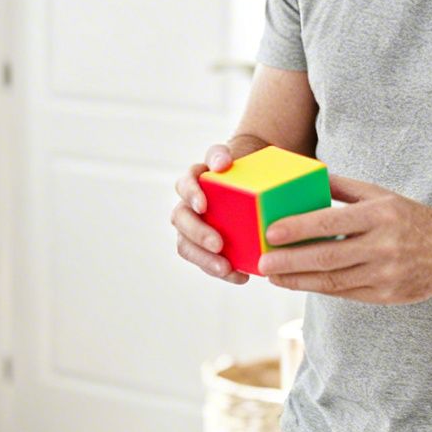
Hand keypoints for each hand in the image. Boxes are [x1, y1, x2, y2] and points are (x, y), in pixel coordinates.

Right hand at [171, 144, 249, 284]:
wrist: (250, 185)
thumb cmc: (240, 169)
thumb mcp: (234, 156)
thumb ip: (222, 155)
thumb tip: (220, 164)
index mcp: (194, 182)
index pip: (185, 184)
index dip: (191, 194)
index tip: (203, 205)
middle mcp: (188, 206)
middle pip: (181, 219)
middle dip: (197, 233)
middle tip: (218, 244)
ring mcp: (193, 228)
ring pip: (186, 245)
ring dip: (204, 259)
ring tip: (226, 269)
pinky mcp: (205, 247)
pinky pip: (205, 262)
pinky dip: (222, 271)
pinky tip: (241, 276)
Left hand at [255, 173, 431, 303]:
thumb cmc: (410, 218)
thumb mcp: (381, 195)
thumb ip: (344, 188)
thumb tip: (306, 179)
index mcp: (380, 215)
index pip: (332, 223)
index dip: (299, 228)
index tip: (270, 231)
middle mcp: (384, 245)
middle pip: (329, 256)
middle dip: (291, 261)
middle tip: (263, 262)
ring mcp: (386, 274)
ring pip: (334, 279)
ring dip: (299, 279)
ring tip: (273, 275)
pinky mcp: (387, 295)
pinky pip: (346, 291)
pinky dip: (319, 287)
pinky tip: (299, 282)